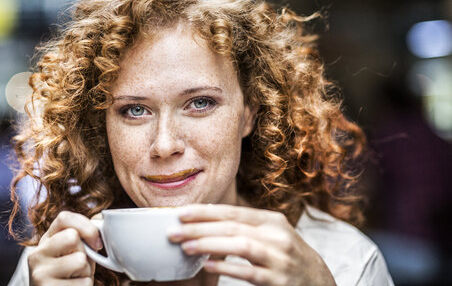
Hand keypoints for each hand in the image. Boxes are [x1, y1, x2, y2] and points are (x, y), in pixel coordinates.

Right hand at [27, 211, 102, 285]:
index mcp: (46, 240)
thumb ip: (82, 236)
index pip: (64, 218)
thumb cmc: (73, 274)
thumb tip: (100, 222)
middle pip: (72, 236)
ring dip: (86, 271)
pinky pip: (83, 282)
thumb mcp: (76, 252)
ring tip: (76, 278)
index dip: (86, 226)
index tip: (96, 242)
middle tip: (79, 265)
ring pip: (79, 260)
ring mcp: (40, 273)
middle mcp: (37, 254)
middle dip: (85, 252)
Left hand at [168, 204, 335, 285]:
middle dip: (200, 228)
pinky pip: (249, 272)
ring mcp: (279, 258)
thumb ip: (245, 227)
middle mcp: (277, 235)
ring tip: (186, 247)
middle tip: (173, 231)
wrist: (318, 281)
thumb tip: (206, 222)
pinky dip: (227, 268)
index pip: (233, 212)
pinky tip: (207, 266)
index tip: (181, 213)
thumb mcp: (272, 234)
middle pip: (233, 226)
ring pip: (240, 245)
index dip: (205, 212)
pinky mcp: (278, 280)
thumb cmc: (287, 255)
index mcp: (271, 221)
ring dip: (210, 245)